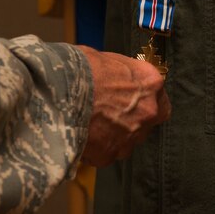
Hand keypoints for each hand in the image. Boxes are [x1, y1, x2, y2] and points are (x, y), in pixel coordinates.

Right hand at [77, 46, 170, 167]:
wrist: (56, 91)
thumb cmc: (78, 68)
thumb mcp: (103, 58)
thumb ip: (118, 72)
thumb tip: (113, 76)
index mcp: (149, 83)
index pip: (159, 95)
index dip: (143, 98)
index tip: (131, 97)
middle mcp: (147, 112)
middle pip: (147, 121)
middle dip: (131, 119)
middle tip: (110, 112)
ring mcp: (129, 137)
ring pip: (127, 141)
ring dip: (113, 135)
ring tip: (89, 124)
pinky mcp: (108, 155)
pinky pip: (104, 153)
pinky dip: (94, 148)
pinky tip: (79, 134)